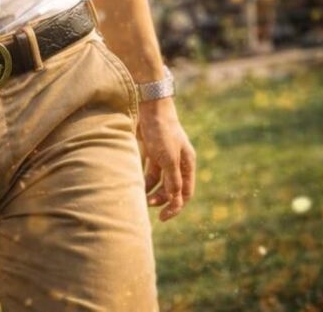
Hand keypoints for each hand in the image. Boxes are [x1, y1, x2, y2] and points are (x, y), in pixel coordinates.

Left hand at [136, 97, 195, 221]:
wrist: (150, 106)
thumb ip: (173, 181)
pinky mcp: (151, 150)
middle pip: (171, 188)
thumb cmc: (162, 132)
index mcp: (187, 163)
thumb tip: (176, 202)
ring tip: (139, 196)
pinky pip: (148, 170)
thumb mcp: (169, 159)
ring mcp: (164, 155)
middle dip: (161, 199)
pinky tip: (135, 182)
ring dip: (150, 190)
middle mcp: (177, 161)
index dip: (176, 206)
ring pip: (159, 180)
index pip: (185, 192)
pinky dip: (143, 178)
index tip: (163, 217)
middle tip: (147, 204)